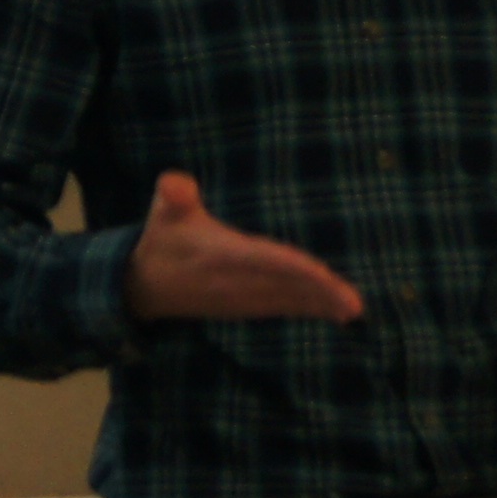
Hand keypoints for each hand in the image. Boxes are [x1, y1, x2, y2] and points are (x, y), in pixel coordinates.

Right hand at [119, 172, 363, 323]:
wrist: (143, 287)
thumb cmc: (162, 240)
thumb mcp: (162, 211)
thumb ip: (172, 194)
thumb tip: (173, 185)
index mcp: (222, 254)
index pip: (263, 260)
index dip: (293, 268)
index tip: (322, 275)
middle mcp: (237, 282)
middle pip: (285, 287)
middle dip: (320, 295)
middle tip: (354, 304)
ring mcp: (242, 299)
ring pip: (288, 301)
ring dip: (321, 305)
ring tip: (353, 309)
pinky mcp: (247, 307)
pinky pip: (283, 308)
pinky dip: (309, 309)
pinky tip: (335, 312)